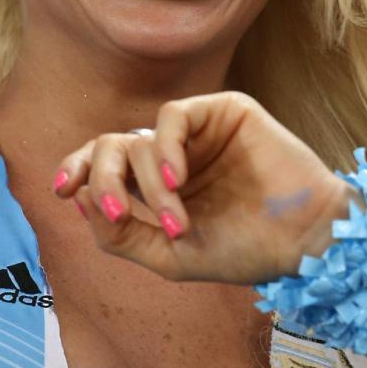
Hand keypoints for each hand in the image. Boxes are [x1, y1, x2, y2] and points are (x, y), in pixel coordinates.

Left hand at [53, 91, 352, 283]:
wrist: (304, 242)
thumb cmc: (245, 251)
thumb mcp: (170, 256)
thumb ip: (119, 234)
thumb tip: (76, 197)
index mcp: (156, 187)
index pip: (103, 165)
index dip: (76, 169)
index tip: (62, 188)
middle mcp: (173, 155)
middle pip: (111, 146)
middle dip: (101, 176)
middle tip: (113, 210)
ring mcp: (197, 133)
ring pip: (140, 138)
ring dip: (148, 184)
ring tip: (178, 221)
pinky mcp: (224, 111)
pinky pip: (173, 114)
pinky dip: (165, 147)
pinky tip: (177, 178)